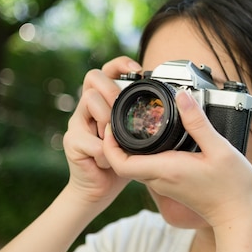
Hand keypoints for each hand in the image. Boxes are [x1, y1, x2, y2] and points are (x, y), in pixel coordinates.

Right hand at [63, 56, 142, 205]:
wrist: (101, 188)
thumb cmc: (124, 158)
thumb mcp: (140, 134)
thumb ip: (147, 118)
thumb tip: (179, 104)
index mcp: (105, 101)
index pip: (107, 71)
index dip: (120, 64)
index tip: (138, 69)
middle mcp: (88, 107)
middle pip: (93, 77)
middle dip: (112, 88)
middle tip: (123, 106)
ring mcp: (78, 123)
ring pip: (89, 100)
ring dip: (107, 117)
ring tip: (115, 136)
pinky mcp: (72, 142)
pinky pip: (90, 139)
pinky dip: (103, 151)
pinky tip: (108, 161)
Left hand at [101, 89, 251, 227]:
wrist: (236, 215)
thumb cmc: (232, 186)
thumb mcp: (220, 148)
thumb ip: (198, 122)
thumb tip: (182, 97)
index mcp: (166, 169)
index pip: (121, 163)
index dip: (108, 144)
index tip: (112, 124)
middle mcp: (160, 179)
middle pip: (123, 163)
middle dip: (114, 142)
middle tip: (119, 117)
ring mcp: (164, 184)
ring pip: (134, 166)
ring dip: (127, 148)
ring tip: (134, 124)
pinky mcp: (170, 185)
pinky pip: (147, 169)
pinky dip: (142, 154)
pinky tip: (153, 140)